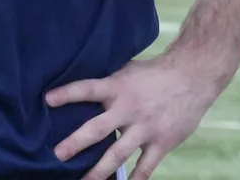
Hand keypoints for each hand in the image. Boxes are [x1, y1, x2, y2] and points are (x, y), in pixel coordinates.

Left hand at [46, 51, 226, 179]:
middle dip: (76, 143)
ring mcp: (145, 128)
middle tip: (57, 155)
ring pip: (118, 154)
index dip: (67, 94)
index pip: (86, 89)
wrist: (192, 77)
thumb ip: (106, 83)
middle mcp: (128, 109)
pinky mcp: (162, 142)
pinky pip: (145, 166)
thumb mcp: (126, 70)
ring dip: (99, 170)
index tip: (47, 100)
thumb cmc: (154, 73)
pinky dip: (134, 179)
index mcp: (116, 87)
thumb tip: (80, 90)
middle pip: (97, 129)